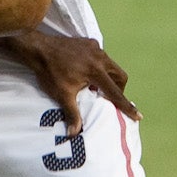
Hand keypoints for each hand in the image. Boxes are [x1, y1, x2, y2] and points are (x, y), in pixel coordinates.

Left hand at [7, 31, 135, 132]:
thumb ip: (72, 114)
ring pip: (111, 65)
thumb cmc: (50, 72)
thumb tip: (74, 134)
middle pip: (120, 75)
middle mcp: (100, 58)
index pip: (116, 93)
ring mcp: (95, 48)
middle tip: (108, 98)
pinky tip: (86, 72)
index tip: (138, 115)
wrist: (38, 49)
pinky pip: (101, 56)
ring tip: (94, 86)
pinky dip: (100, 66)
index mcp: (96, 71)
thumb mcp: (62, 95)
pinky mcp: (88, 42)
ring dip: (108, 77)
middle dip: (118, 88)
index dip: (127, 106)